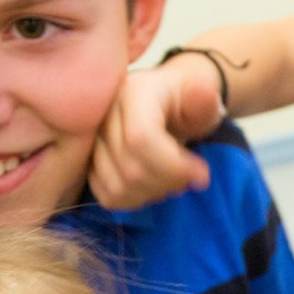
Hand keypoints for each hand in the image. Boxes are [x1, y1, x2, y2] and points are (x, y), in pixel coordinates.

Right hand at [89, 58, 224, 211]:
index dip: (173, 166)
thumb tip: (204, 94)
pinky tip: (152, 188)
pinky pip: (105, 194)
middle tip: (189, 180)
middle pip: (130, 167)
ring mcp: (91, 138)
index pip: (140, 138)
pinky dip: (133, 201)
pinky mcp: (88, 159)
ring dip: (151, 194)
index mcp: (132, 92)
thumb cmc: (187, 102)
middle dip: (167, 183)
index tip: (202, 175)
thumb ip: (205, 101)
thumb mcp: (203, 99)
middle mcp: (104, 113)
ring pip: (117, 186)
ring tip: (172, 182)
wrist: (168, 102)